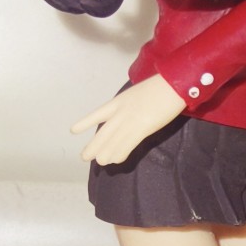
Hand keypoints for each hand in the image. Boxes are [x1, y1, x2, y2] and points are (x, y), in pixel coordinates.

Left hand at [71, 74, 186, 164]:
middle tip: (84, 156)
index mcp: (119, 101)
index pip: (97, 114)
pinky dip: (120, 153)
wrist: (173, 84)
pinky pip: (127, 144)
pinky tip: (115, 160)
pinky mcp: (142, 128)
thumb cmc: (160, 86)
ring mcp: (130, 120)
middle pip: (103, 132)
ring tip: (99, 162)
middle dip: (93, 146)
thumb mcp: (138, 93)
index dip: (85, 122)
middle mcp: (121, 111)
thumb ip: (130, 104)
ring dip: (105, 154)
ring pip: (113, 141)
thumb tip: (127, 116)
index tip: (73, 130)